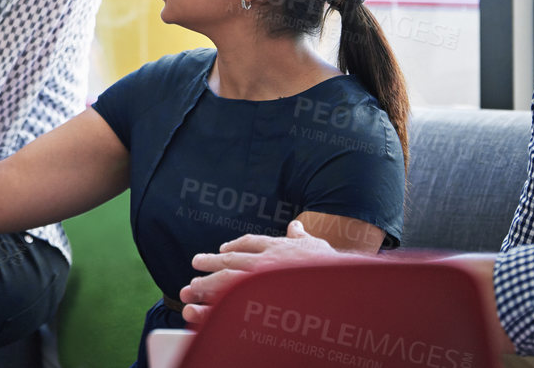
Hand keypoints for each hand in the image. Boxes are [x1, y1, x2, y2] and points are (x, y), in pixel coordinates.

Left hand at [179, 220, 336, 325]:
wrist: (342, 286)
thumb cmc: (332, 267)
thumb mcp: (316, 245)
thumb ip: (301, 236)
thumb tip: (295, 225)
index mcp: (277, 247)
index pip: (249, 243)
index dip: (234, 246)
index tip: (221, 249)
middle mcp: (266, 261)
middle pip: (231, 260)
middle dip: (211, 262)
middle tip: (195, 263)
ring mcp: (263, 281)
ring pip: (228, 281)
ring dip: (207, 284)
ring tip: (191, 288)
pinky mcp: (263, 300)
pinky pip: (235, 303)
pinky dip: (219, 305)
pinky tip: (207, 308)